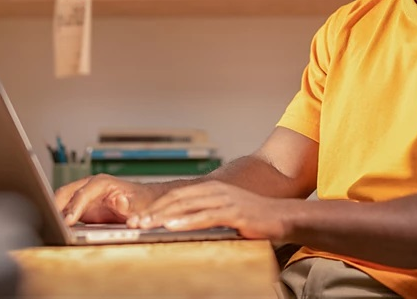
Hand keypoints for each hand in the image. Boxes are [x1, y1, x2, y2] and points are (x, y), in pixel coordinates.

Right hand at [54, 174, 164, 225]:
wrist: (142, 200)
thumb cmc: (141, 200)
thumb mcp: (139, 204)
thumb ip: (130, 204)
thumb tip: (120, 201)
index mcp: (101, 183)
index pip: (83, 193)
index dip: (74, 207)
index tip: (67, 221)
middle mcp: (88, 186)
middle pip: (65, 194)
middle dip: (55, 208)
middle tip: (51, 225)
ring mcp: (82, 196)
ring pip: (61, 201)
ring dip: (53, 213)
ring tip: (48, 228)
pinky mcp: (79, 207)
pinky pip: (63, 210)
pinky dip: (57, 218)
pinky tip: (54, 229)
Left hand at [126, 181, 295, 239]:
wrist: (283, 217)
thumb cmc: (255, 219)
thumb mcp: (226, 213)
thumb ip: (206, 215)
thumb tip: (182, 225)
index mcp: (212, 189)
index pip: (176, 196)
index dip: (155, 207)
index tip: (137, 218)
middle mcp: (216, 190)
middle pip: (177, 200)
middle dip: (152, 212)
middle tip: (132, 223)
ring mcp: (225, 200)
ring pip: (186, 207)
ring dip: (163, 217)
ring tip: (144, 226)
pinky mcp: (234, 212)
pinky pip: (205, 217)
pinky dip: (185, 221)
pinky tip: (170, 227)